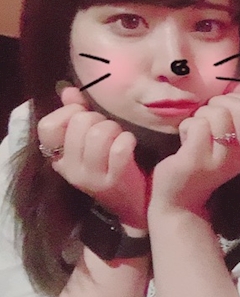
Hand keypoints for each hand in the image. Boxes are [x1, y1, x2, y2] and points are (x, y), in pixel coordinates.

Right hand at [37, 87, 148, 227]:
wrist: (134, 206)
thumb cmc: (112, 166)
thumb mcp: (89, 143)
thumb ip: (76, 115)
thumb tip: (69, 90)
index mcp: (59, 157)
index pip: (47, 126)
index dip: (69, 113)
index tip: (85, 116)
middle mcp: (70, 169)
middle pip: (79, 123)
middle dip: (99, 118)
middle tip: (109, 129)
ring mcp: (91, 176)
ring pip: (99, 133)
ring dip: (115, 128)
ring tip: (120, 136)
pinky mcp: (114, 180)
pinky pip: (119, 148)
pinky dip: (127, 140)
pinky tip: (130, 143)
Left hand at [149, 82, 239, 213]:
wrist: (180, 202)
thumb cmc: (200, 164)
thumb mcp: (224, 142)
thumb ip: (234, 118)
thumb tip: (239, 86)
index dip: (238, 100)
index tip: (222, 111)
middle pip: (239, 108)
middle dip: (217, 105)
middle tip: (204, 119)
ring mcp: (220, 159)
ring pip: (215, 114)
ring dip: (198, 116)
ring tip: (193, 133)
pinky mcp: (197, 160)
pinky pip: (196, 125)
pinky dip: (185, 127)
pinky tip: (183, 141)